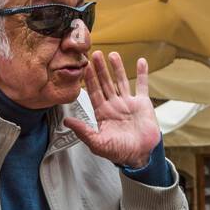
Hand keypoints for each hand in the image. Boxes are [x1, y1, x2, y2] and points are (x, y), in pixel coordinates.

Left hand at [62, 51, 160, 168]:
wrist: (140, 155)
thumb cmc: (118, 152)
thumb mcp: (97, 143)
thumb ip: (83, 131)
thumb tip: (66, 120)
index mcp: (102, 113)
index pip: (94, 92)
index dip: (89, 79)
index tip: (85, 66)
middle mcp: (114, 105)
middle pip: (105, 83)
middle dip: (100, 69)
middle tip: (95, 54)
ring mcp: (128, 103)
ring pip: (121, 81)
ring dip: (117, 68)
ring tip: (112, 54)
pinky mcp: (143, 104)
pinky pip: (142, 85)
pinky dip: (142, 73)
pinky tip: (141, 61)